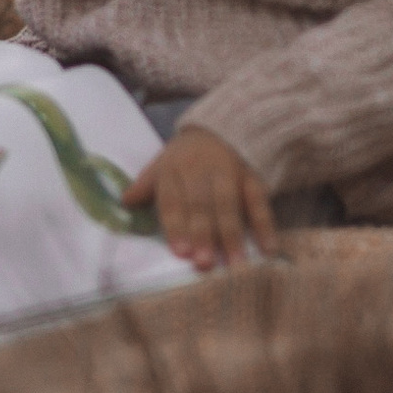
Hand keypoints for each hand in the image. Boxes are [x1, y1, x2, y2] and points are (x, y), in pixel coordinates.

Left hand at [123, 127, 278, 271]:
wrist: (220, 128)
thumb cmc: (185, 157)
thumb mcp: (162, 165)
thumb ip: (146, 186)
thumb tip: (125, 203)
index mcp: (173, 170)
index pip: (173, 200)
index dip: (176, 226)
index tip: (181, 252)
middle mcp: (199, 171)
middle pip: (201, 204)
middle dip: (203, 234)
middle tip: (204, 264)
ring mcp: (228, 173)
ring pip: (229, 205)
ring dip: (232, 235)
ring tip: (235, 265)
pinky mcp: (253, 177)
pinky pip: (259, 201)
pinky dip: (265, 225)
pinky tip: (267, 248)